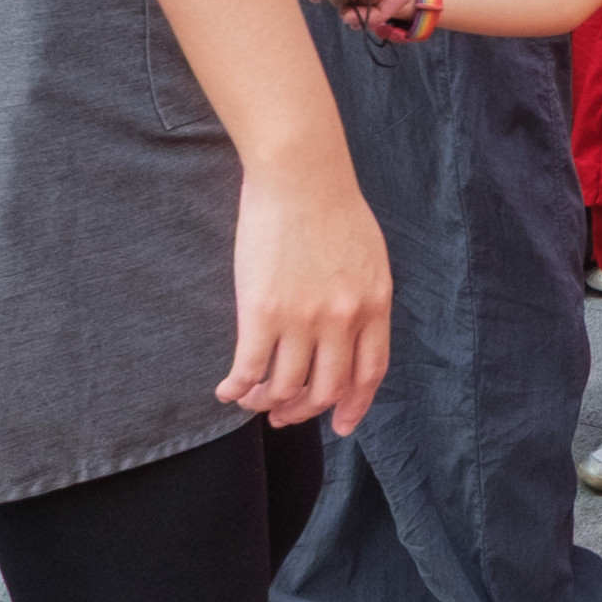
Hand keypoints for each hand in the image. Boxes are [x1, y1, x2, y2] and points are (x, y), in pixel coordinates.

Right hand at [218, 149, 393, 431]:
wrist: (301, 175)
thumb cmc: (333, 206)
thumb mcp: (369, 257)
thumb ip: (364, 297)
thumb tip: (351, 330)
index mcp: (374, 304)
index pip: (369, 373)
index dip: (353, 406)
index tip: (339, 426)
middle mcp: (343, 319)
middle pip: (326, 389)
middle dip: (304, 411)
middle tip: (283, 416)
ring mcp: (303, 319)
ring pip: (285, 387)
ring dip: (266, 403)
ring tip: (251, 400)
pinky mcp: (263, 312)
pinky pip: (249, 369)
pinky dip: (237, 388)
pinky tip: (226, 390)